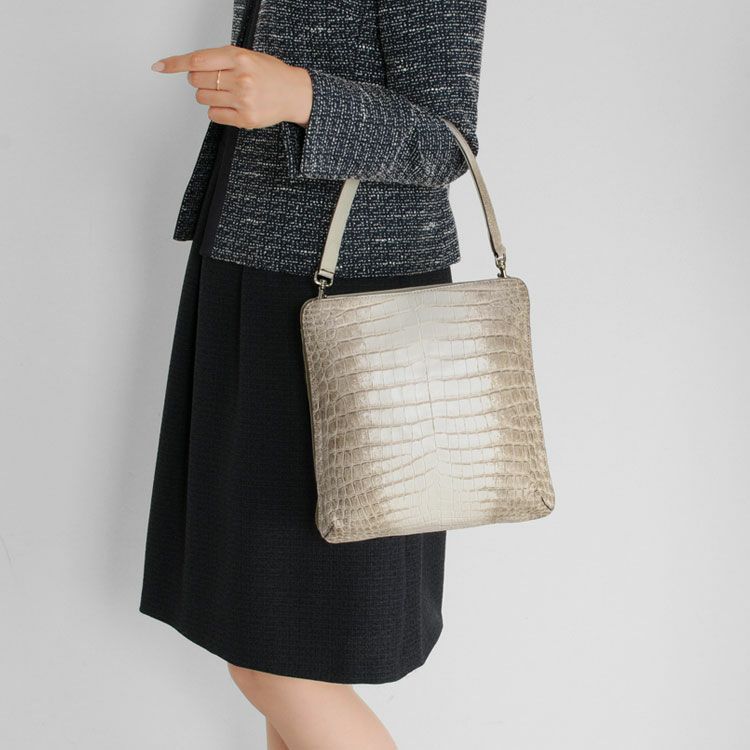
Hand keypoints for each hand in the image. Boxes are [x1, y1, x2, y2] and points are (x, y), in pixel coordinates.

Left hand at [151, 45, 311, 128]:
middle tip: (216, 80)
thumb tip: (188, 67)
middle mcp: (240, 78)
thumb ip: (219, 59)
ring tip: (228, 93)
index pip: (197, 60)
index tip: (160, 66)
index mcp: (239, 57)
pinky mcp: (245, 118)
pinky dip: (217, 110)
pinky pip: (213, 115)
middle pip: (196, 81)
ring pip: (202, 98)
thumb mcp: (246, 56)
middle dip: (200, 80)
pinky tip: (231, 106)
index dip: (175, 63)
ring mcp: (243, 100)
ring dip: (209, 96)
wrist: (295, 93)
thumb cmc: (270, 73)